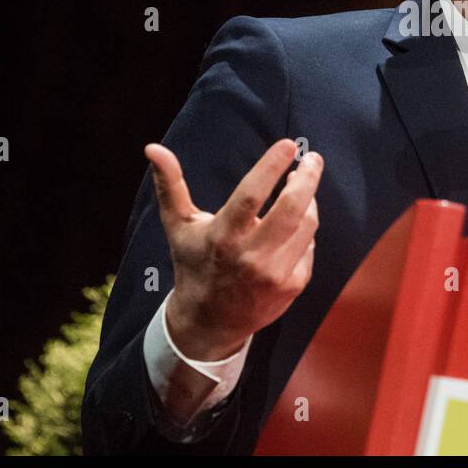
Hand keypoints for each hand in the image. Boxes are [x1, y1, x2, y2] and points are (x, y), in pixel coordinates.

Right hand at [145, 138, 321, 359]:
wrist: (209, 323)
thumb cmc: (194, 265)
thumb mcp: (179, 227)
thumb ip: (170, 185)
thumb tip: (153, 147)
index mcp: (222, 236)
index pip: (251, 194)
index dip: (271, 166)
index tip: (288, 144)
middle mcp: (250, 256)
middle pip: (291, 209)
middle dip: (307, 178)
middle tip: (313, 159)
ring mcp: (274, 274)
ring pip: (307, 225)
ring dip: (309, 201)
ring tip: (301, 185)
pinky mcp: (292, 286)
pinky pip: (309, 246)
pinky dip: (305, 230)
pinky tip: (294, 225)